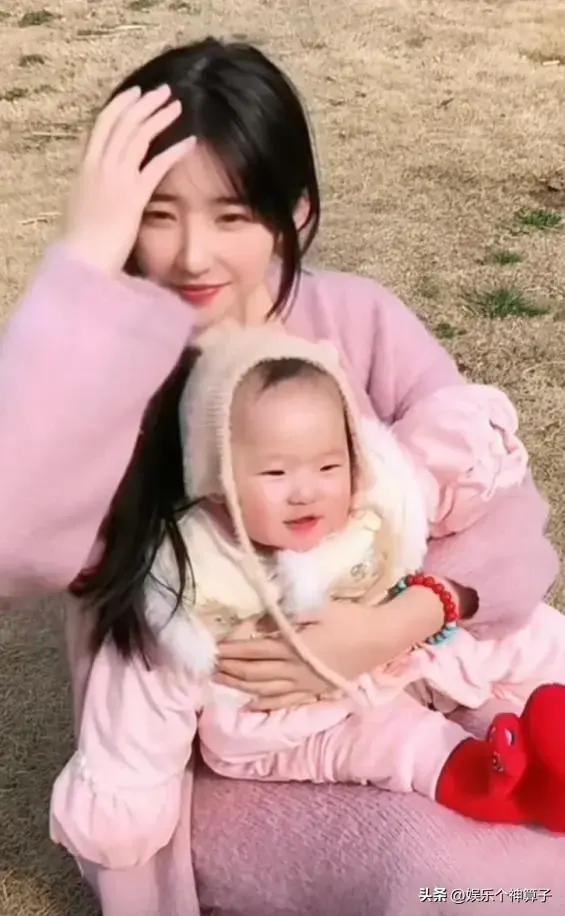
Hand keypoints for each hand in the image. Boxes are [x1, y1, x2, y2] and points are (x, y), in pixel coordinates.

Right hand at [63, 84, 192, 274]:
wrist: (83, 259)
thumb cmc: (84, 239)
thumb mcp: (83, 203)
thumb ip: (92, 185)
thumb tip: (99, 178)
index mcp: (86, 167)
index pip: (103, 124)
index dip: (121, 105)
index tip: (136, 93)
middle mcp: (99, 166)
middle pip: (123, 122)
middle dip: (144, 103)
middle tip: (163, 91)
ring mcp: (115, 179)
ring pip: (138, 136)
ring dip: (159, 117)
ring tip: (176, 105)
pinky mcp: (133, 196)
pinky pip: (157, 166)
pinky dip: (174, 150)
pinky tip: (190, 141)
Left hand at [215, 600, 382, 711]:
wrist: (379, 640)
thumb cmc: (350, 619)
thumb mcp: (319, 607)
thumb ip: (289, 612)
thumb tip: (261, 616)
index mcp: (293, 647)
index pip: (254, 650)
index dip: (232, 650)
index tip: (214, 648)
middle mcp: (294, 670)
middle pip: (254, 672)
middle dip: (230, 669)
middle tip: (210, 666)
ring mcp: (304, 684)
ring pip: (264, 688)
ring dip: (240, 685)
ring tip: (221, 681)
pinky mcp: (314, 690)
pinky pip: (285, 701)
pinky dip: (266, 703)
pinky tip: (252, 703)